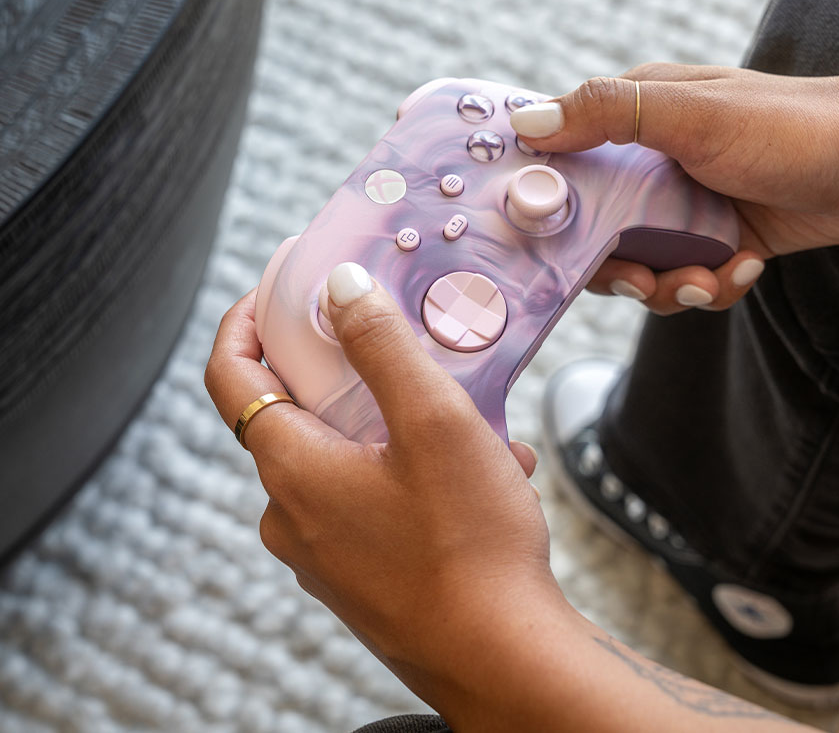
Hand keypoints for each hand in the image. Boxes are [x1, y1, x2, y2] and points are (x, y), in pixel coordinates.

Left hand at [204, 270, 565, 704]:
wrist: (503, 660)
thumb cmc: (469, 543)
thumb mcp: (433, 421)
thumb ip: (382, 344)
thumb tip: (340, 286)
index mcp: (292, 469)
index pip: (231, 375)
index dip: (247, 319)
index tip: (282, 284)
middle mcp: (293, 515)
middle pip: (298, 413)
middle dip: (355, 372)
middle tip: (408, 347)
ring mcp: (324, 554)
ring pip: (349, 458)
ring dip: (404, 427)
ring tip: (482, 427)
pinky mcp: (359, 577)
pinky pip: (373, 501)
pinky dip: (417, 475)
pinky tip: (489, 477)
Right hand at [511, 64, 838, 311]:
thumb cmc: (790, 124)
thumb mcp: (692, 114)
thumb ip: (608, 114)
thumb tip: (525, 125)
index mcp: (634, 118)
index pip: (561, 162)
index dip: (545, 205)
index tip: (547, 242)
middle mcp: (652, 162)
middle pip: (594, 232)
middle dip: (617, 268)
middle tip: (644, 280)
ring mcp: (686, 205)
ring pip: (642, 267)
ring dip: (671, 287)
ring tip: (710, 278)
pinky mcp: (719, 239)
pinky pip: (690, 281)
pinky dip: (712, 287)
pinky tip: (746, 270)